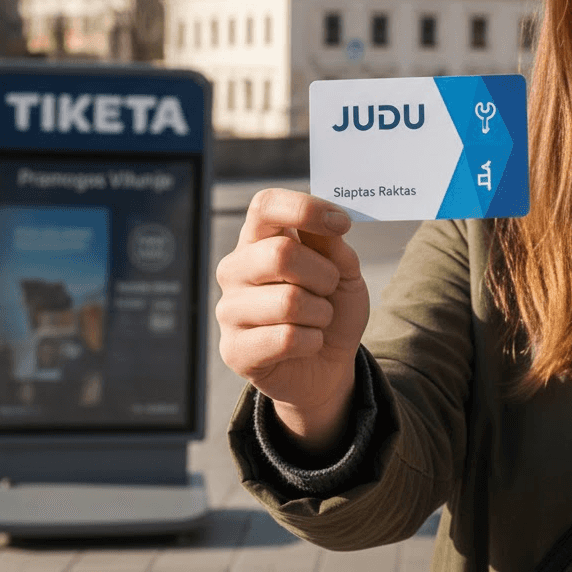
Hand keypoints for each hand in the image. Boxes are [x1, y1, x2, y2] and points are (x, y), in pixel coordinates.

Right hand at [215, 188, 368, 450]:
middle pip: (280, 254)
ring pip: (288, 301)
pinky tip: (308, 342)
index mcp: (258, 238)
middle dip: (322, 274)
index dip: (305, 209)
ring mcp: (229, 310)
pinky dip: (313, 340)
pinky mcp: (234, 351)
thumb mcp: (343, 269)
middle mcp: (235, 268)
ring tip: (318, 318)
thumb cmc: (330, 306)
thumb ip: (332, 244)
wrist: (327, 365)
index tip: (342, 223)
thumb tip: (328, 223)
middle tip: (330, 287)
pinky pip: (286, 339)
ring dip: (321, 312)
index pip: (266, 205)